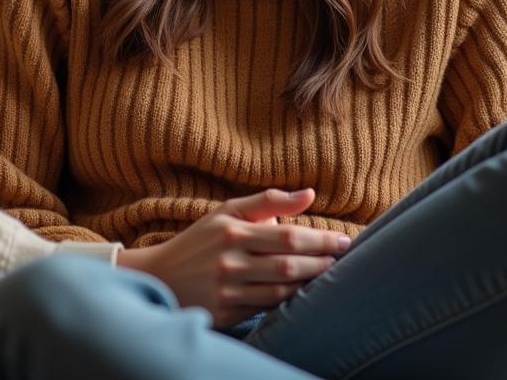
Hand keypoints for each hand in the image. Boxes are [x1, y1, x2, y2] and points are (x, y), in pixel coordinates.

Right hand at [117, 188, 349, 328]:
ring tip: (329, 273)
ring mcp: (229, 290)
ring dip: (310, 282)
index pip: (287, 236)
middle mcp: (230, 262)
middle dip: (322, 262)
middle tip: (344, 258)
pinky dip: (290, 300)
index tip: (345, 240)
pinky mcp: (228, 313)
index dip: (320, 240)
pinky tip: (304, 291)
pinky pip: (268, 308)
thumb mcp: (228, 212)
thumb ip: (268, 201)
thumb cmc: (202, 239)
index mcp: (232, 232)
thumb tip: (309, 194)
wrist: (162, 277)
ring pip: (282, 290)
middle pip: (288, 264)